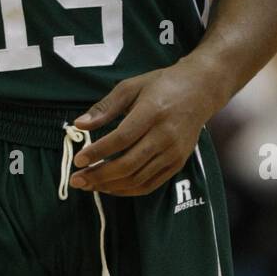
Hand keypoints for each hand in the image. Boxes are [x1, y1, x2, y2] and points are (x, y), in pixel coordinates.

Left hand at [69, 61, 215, 195]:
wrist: (200, 91)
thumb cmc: (161, 85)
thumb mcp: (131, 87)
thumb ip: (105, 107)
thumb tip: (78, 125)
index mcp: (152, 112)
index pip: (121, 139)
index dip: (98, 152)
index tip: (78, 160)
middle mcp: (165, 135)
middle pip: (128, 164)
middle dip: (99, 175)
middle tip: (76, 179)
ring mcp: (174, 152)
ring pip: (138, 178)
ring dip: (110, 185)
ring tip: (88, 184)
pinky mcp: (178, 163)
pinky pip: (150, 185)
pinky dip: (128, 190)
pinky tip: (110, 187)